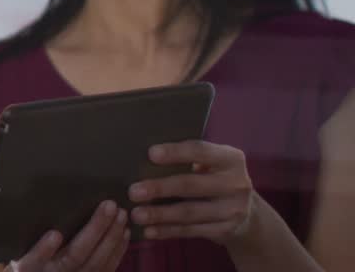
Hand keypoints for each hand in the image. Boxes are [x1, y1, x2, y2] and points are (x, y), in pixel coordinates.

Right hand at [7, 200, 129, 271]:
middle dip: (94, 231)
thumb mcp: (19, 247)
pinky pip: (108, 268)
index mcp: (28, 267)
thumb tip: (37, 201)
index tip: (54, 234)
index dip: (44, 249)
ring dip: (111, 237)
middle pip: (75, 256)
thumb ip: (28, 234)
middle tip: (109, 205)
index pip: (34, 259)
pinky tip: (125, 232)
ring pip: (96, 263)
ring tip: (121, 214)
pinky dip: (118, 250)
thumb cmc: (27, 256)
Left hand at [129, 141, 255, 245]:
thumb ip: (189, 158)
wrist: (248, 214)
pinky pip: (191, 231)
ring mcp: (233, 210)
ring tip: (136, 214)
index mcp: (230, 158)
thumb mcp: (212, 163)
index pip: (200, 151)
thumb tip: (145, 158)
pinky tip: (149, 230)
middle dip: (160, 188)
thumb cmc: (216, 178)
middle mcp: (236, 183)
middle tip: (133, 192)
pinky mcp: (225, 231)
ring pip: (189, 212)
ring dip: (160, 214)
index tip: (151, 154)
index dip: (176, 152)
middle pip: (191, 185)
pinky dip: (168, 231)